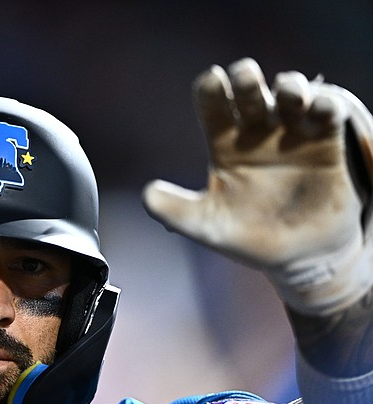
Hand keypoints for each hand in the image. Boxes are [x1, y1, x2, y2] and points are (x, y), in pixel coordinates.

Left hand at [143, 58, 372, 314]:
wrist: (299, 258)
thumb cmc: (249, 238)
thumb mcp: (208, 226)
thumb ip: (176, 211)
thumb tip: (146, 195)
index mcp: (224, 143)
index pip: (212, 105)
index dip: (211, 89)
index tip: (212, 81)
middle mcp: (256, 131)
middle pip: (249, 90)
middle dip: (246, 77)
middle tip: (245, 75)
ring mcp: (292, 133)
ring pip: (289, 93)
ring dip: (289, 85)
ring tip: (288, 95)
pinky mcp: (325, 141)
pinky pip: (327, 111)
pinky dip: (325, 104)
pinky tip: (318, 109)